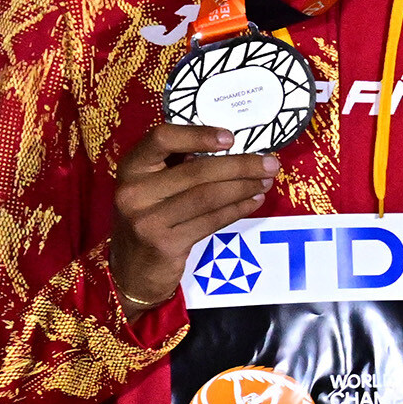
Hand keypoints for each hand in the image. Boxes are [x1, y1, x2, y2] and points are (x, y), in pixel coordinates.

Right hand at [108, 125, 279, 308]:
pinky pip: (211, 220)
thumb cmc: (151, 217)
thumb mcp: (153, 186)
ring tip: (267, 181)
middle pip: (196, 170)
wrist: (133, 268)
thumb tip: (231, 148)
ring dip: (244, 187)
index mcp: (131, 167)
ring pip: (208, 196)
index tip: (230, 138)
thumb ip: (179, 165)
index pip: (161, 139)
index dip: (198, 134)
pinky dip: (238, 209)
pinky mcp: (165, 243)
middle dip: (240, 166)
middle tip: (270, 164)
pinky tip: (254, 201)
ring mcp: (147, 219)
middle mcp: (133, 191)